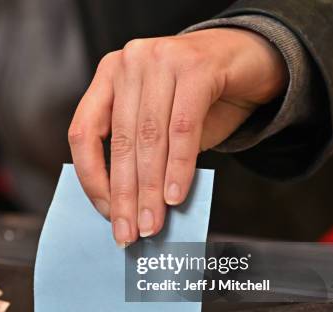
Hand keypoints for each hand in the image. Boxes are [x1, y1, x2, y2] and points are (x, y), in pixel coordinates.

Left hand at [69, 28, 287, 245]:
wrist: (248, 57)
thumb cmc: (199, 97)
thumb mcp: (159, 121)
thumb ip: (140, 153)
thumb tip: (128, 207)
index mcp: (108, 75)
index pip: (84, 133)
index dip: (92, 178)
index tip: (106, 213)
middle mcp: (129, 62)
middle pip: (121, 142)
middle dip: (126, 195)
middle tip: (129, 232)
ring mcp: (161, 59)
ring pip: (150, 139)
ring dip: (150, 189)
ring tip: (152, 224)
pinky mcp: (196, 66)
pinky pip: (183, 129)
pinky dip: (178, 168)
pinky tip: (175, 197)